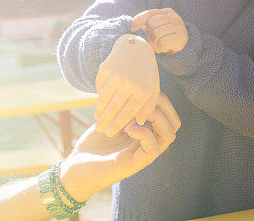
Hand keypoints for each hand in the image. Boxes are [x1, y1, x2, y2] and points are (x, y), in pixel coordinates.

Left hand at [61, 93, 180, 201]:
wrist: (79, 166)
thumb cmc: (95, 143)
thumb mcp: (111, 119)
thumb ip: (124, 107)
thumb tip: (132, 88)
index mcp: (146, 132)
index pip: (169, 114)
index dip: (160, 99)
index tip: (141, 91)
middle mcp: (149, 143)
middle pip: (174, 123)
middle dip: (162, 106)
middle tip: (142, 100)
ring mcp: (143, 154)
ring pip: (169, 135)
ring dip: (155, 118)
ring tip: (135, 114)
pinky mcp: (135, 164)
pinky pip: (153, 148)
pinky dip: (143, 133)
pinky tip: (127, 128)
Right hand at [94, 33, 159, 136]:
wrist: (135, 47)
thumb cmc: (146, 72)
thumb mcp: (153, 88)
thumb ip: (148, 106)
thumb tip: (137, 123)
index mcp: (143, 90)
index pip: (127, 112)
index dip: (117, 124)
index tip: (110, 133)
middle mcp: (129, 83)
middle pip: (113, 108)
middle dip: (105, 121)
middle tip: (100, 130)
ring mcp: (116, 75)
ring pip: (103, 98)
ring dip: (99, 111)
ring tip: (97, 119)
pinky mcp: (105, 68)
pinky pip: (99, 86)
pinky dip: (99, 95)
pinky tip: (100, 101)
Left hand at [130, 8, 188, 54]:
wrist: (183, 47)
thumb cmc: (166, 35)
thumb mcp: (157, 26)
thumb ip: (147, 22)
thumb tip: (133, 24)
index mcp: (168, 12)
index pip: (150, 13)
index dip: (139, 20)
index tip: (131, 28)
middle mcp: (174, 17)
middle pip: (151, 23)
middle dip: (149, 34)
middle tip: (154, 40)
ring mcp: (179, 27)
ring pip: (156, 33)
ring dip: (154, 42)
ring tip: (160, 43)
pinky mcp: (180, 38)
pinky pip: (162, 42)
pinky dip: (160, 47)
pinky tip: (165, 47)